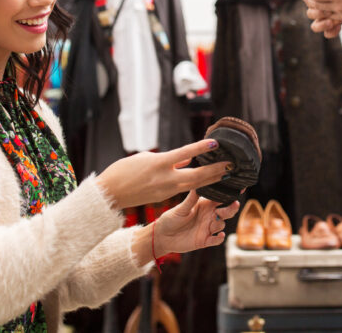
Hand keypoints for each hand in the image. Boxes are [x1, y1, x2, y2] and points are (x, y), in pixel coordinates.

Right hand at [97, 140, 231, 209]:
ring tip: (225, 174)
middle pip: (196, 176)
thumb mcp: (146, 158)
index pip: (185, 154)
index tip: (215, 143)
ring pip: (194, 185)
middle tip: (231, 165)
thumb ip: (170, 158)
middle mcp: (165, 178)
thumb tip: (188, 158)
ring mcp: (166, 190)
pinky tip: (207, 182)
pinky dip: (197, 185)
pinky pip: (184, 190)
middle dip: (215, 171)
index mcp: (159, 163)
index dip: (201, 148)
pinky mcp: (164, 197)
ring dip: (210, 180)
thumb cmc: (124, 170)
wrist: (110, 193)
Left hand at [153, 191, 240, 255]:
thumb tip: (197, 185)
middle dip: (231, 208)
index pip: (220, 198)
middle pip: (226, 211)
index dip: (229, 194)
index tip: (238, 189)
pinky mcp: (204, 240)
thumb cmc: (171, 218)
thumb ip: (191, 199)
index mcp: (205, 204)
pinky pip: (215, 240)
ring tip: (216, 220)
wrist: (162, 236)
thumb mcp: (181, 208)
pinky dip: (219, 238)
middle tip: (234, 204)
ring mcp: (208, 228)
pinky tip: (220, 235)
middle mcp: (209, 215)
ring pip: (221, 224)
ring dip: (221, 222)